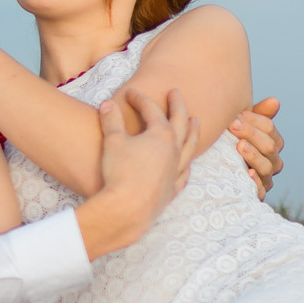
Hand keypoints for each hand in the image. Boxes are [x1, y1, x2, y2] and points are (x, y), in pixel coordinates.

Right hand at [74, 88, 201, 259]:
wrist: (128, 209)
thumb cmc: (120, 173)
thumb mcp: (112, 142)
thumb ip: (111, 121)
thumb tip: (108, 104)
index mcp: (161, 135)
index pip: (152, 111)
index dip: (140, 99)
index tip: (131, 93)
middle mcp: (174, 150)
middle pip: (180, 122)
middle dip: (177, 105)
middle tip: (176, 93)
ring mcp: (175, 170)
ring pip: (189, 147)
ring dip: (193, 132)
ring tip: (195, 122)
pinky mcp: (171, 189)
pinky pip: (184, 173)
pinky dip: (186, 165)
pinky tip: (187, 164)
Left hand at [229, 95, 283, 199]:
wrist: (213, 175)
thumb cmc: (227, 145)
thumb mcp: (239, 129)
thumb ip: (256, 115)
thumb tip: (275, 101)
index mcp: (271, 143)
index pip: (270, 129)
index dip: (255, 121)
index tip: (236, 115)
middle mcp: (272, 161)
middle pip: (269, 146)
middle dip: (251, 134)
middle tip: (232, 125)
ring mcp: (265, 179)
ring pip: (267, 166)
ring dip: (254, 155)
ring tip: (239, 146)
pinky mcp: (256, 194)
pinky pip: (261, 191)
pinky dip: (256, 182)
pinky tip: (248, 173)